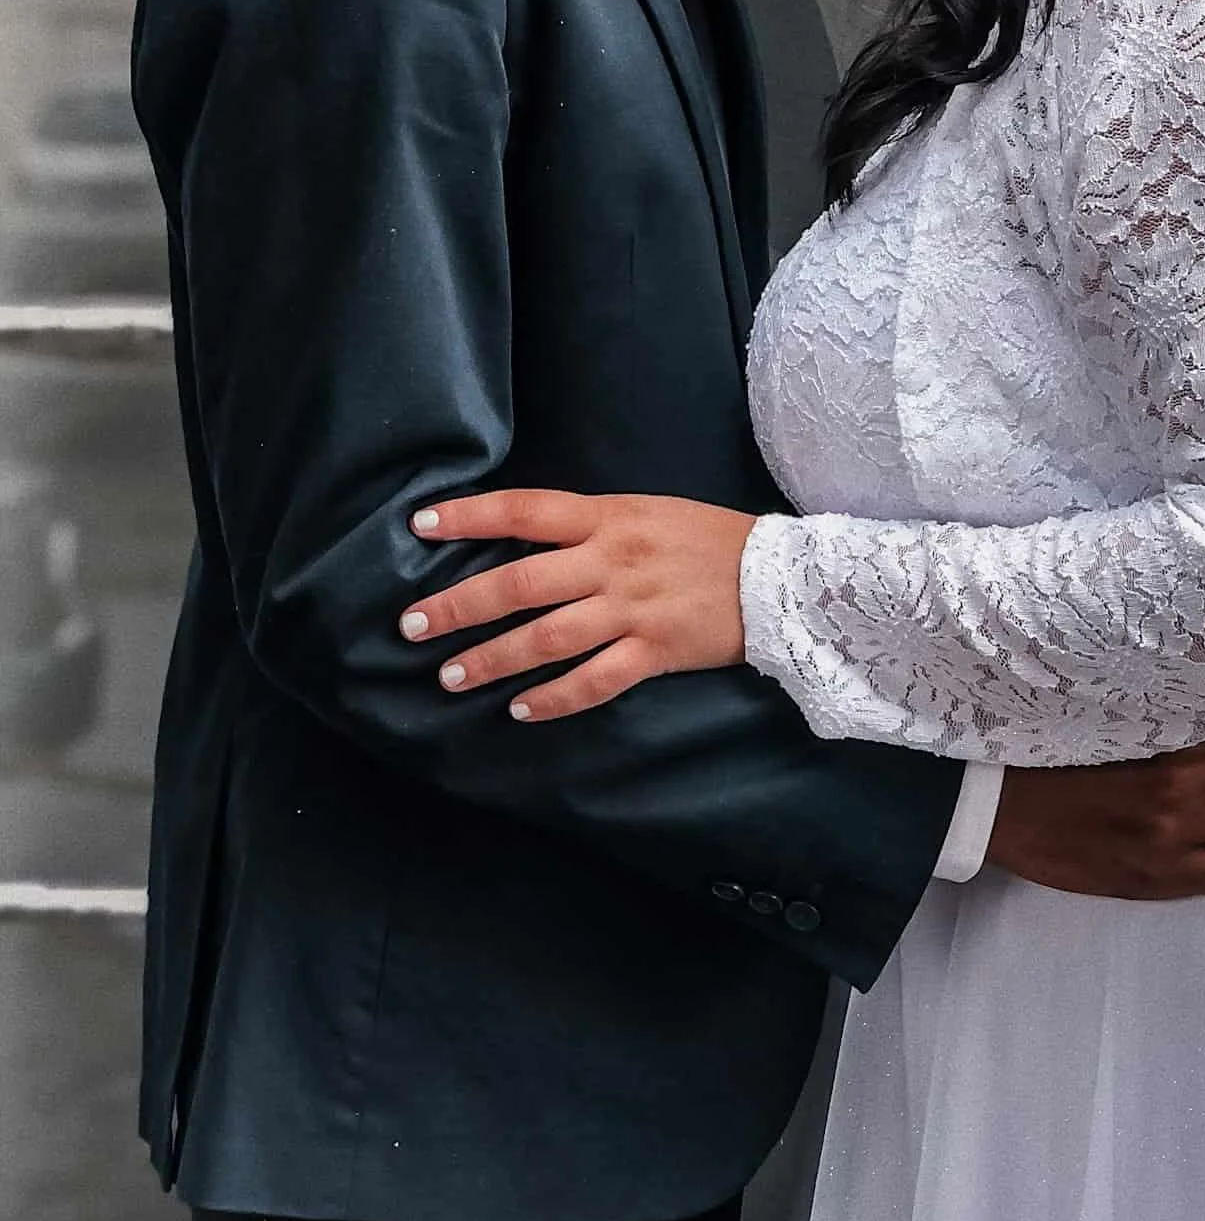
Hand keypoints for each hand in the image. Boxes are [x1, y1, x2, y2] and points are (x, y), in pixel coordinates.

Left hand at [401, 490, 756, 718]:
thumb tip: (524, 545)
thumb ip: (590, 529)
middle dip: (459, 605)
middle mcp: (613, 560)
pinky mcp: (656, 650)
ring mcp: (633, 608)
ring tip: (450, 676)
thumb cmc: (708, 538)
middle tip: (411, 625)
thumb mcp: (647, 511)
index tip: (419, 527)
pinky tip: (521, 710)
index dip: (469, 517)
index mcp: (609, 516)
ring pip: (547, 637)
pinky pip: (594, 680)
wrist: (779, 575)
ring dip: (493, 658)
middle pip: (519, 582)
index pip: (525, 510)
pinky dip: (554, 698)